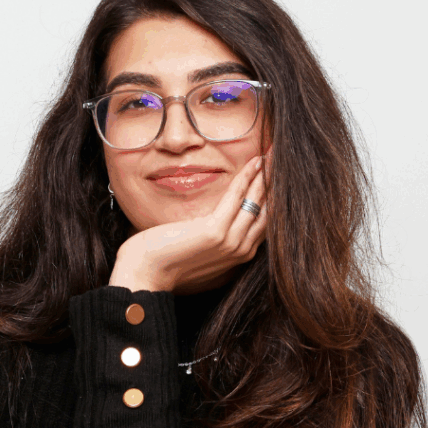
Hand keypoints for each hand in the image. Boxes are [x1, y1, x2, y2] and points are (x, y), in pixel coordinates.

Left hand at [108, 155, 267, 293]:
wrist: (147, 273)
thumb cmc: (168, 259)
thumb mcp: (199, 247)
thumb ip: (216, 236)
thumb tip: (219, 217)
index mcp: (240, 254)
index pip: (265, 220)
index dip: (272, 196)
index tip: (276, 175)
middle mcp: (242, 251)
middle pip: (268, 210)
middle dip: (275, 182)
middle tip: (280, 158)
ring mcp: (231, 243)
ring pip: (256, 202)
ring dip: (265, 175)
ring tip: (272, 154)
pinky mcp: (216, 232)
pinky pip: (237, 197)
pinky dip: (247, 177)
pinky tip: (254, 162)